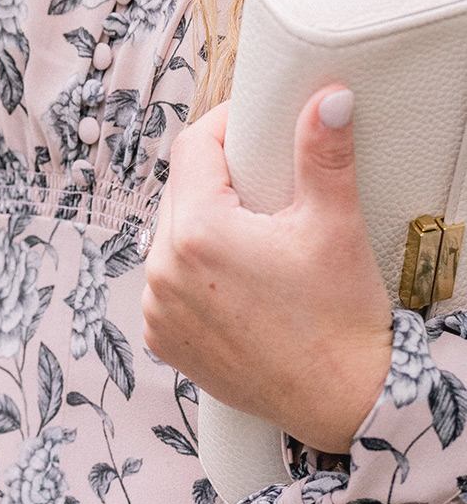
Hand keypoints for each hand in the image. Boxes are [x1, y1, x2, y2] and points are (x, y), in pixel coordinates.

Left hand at [142, 87, 392, 454]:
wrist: (345, 405)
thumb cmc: (341, 320)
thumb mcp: (335, 226)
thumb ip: (323, 154)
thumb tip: (328, 98)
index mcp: (197, 233)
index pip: (192, 148)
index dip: (224, 128)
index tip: (252, 127)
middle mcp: (162, 271)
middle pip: (179, 192)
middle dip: (216, 180)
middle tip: (262, 184)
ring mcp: (157, 309)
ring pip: (170, 237)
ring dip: (202, 227)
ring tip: (251, 233)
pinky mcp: (162, 339)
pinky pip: (167, 283)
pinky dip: (192, 271)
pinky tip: (233, 277)